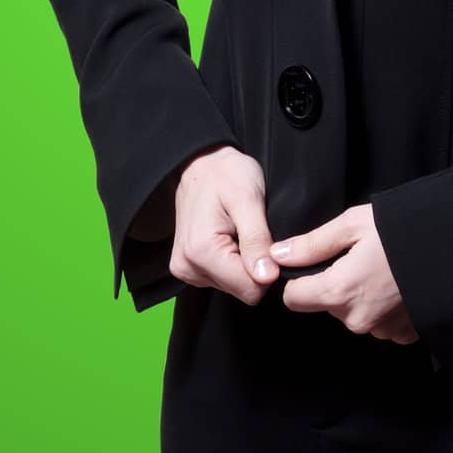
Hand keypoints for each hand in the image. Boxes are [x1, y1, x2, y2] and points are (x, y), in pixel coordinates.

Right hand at [167, 144, 282, 304]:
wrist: (201, 162)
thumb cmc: (226, 173)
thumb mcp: (248, 199)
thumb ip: (257, 239)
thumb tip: (267, 277)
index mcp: (201, 252)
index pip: (249, 290)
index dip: (267, 268)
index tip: (266, 240)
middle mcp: (188, 267)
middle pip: (241, 290)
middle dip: (254, 264)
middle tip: (252, 230)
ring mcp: (185, 270)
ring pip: (233, 286)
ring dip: (243, 261)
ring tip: (239, 230)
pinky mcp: (188, 268)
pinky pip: (223, 279)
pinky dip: (232, 260)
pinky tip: (229, 236)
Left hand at [269, 202, 419, 343]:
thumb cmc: (403, 230)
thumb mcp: (353, 224)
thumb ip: (312, 244)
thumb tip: (277, 254)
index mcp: (338, 291)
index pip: (294, 298)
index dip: (300, 278)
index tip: (315, 263)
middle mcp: (357, 320)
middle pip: (326, 304)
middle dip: (335, 283)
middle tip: (360, 256)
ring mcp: (382, 331)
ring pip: (353, 314)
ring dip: (361, 296)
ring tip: (382, 268)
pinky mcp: (403, 334)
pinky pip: (380, 324)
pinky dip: (383, 308)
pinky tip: (397, 285)